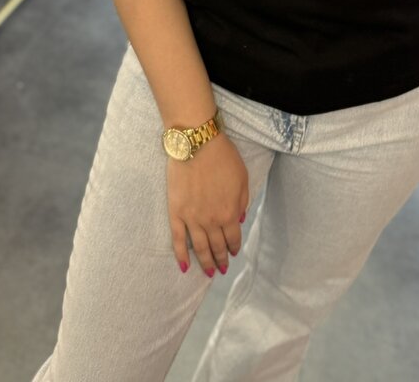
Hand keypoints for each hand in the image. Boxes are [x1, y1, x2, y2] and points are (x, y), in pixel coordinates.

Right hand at [167, 131, 248, 276]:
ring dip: (205, 262)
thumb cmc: (223, 158)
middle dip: (221, 259)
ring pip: (199, 247)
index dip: (234, 247)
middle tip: (222, 269)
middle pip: (217, 246)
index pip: (233, 237)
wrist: (196, 144)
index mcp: (229, 212)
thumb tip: (239, 220)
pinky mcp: (176, 213)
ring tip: (209, 273)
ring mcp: (192, 219)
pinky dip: (180, 255)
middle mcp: (211, 221)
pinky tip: (184, 266)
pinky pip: (178, 239)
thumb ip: (242, 202)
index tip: (233, 253)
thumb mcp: (242, 178)